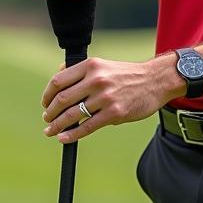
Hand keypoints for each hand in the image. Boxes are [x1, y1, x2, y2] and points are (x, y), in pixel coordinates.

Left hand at [42, 56, 182, 142]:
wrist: (156, 80)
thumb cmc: (129, 75)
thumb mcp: (104, 64)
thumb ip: (83, 70)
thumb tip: (59, 75)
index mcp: (92, 66)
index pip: (59, 81)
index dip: (47, 95)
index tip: (45, 103)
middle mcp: (96, 80)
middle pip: (62, 99)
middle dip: (50, 112)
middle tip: (47, 119)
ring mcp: (105, 97)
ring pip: (72, 115)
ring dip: (57, 125)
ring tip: (51, 130)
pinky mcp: (114, 113)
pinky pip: (87, 126)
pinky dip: (72, 135)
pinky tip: (64, 138)